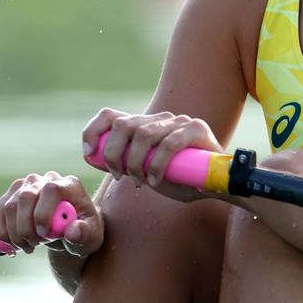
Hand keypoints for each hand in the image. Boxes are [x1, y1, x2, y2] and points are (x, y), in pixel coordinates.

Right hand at [0, 171, 103, 256]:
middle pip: (26, 197)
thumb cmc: (82, 232)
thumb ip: (85, 234)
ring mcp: (27, 185)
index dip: (43, 212)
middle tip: (34, 245)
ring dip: (15, 233)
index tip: (44, 234)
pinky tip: (15, 243)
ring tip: (28, 245)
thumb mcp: (91, 237)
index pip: (51, 189)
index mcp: (69, 185)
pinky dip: (3, 232)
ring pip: (9, 206)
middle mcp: (47, 179)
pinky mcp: (12, 195)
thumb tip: (73, 232)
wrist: (68, 232)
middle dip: (26, 227)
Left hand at [82, 108, 224, 201]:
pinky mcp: (196, 129)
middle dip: (113, 152)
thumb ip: (123, 161)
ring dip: (135, 162)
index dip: (94, 131)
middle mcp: (160, 119)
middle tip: (118, 175)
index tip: (87, 153)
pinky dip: (156, 165)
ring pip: (144, 134)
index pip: (111, 116)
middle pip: (124, 124)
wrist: (216, 186)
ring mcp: (179, 121)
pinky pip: (169, 144)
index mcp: (146, 125)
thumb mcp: (145, 171)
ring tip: (139, 181)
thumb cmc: (180, 179)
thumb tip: (93, 156)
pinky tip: (154, 181)